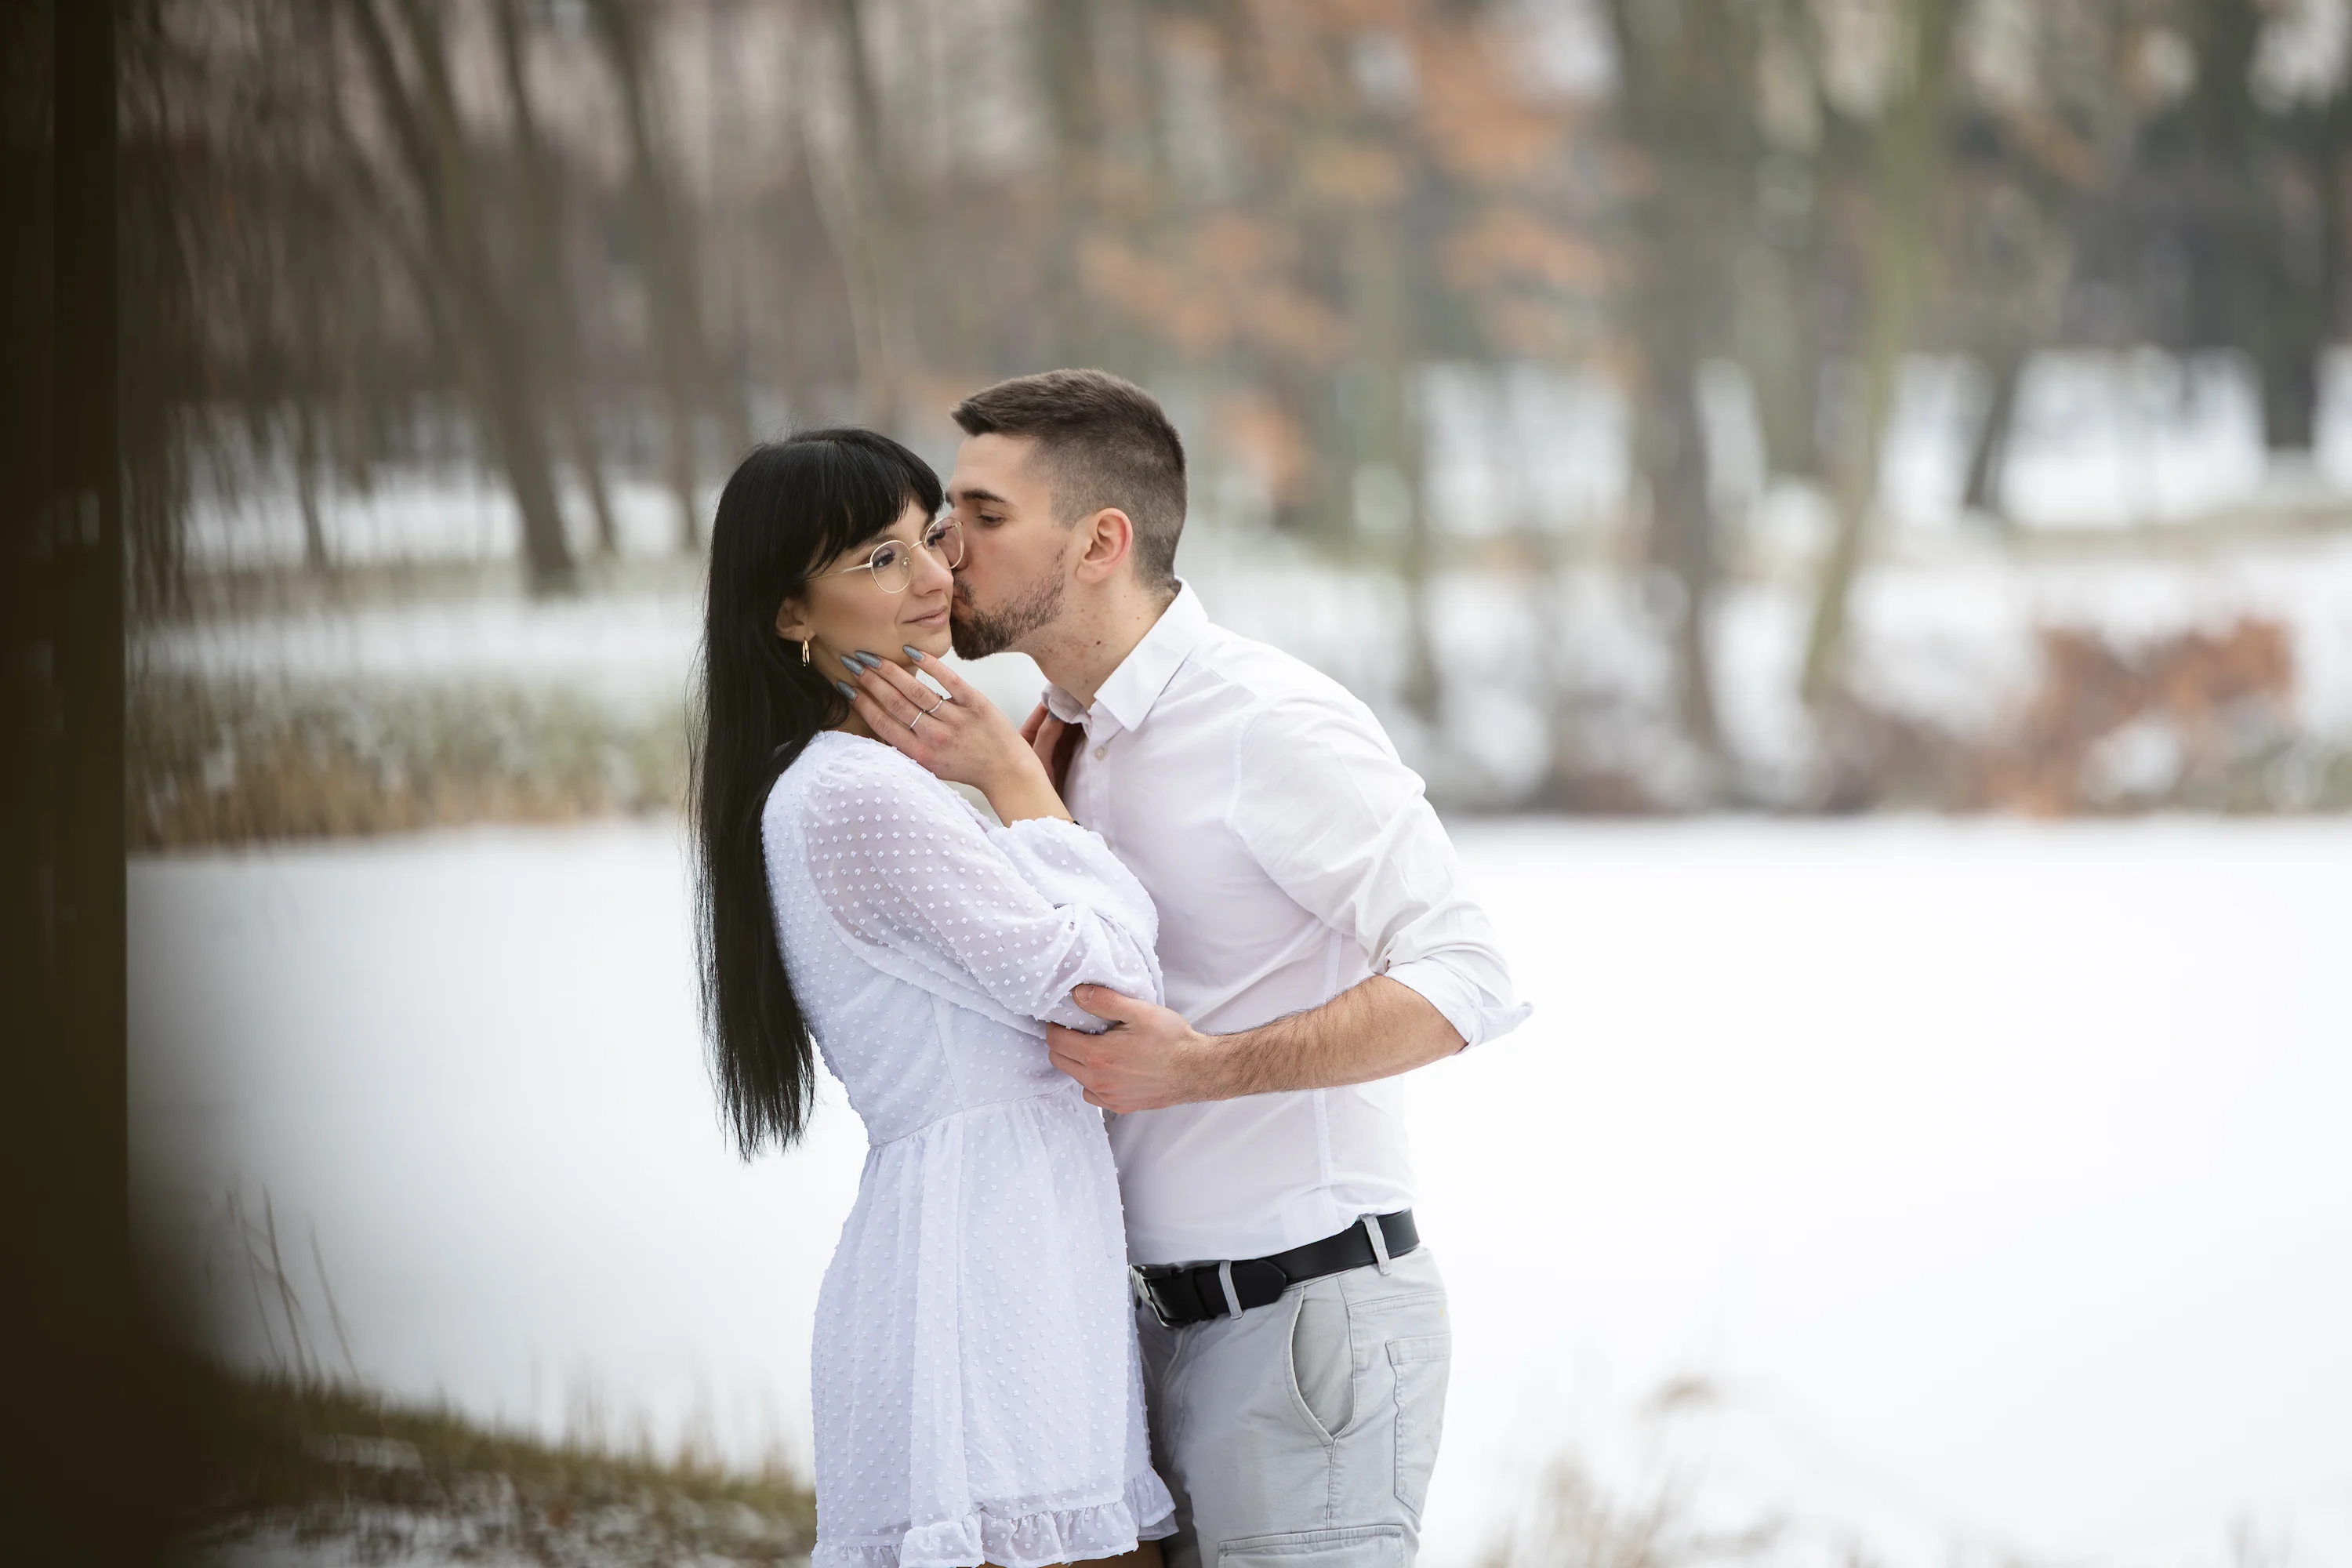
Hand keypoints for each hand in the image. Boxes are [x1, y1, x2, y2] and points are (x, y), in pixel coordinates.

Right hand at [838, 650, 1070, 823]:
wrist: (1006, 771)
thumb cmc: (967, 767)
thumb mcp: (932, 765)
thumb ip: (908, 746)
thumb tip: (879, 720)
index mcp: (921, 754)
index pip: (884, 724)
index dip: (862, 704)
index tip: (845, 686)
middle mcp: (936, 738)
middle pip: (895, 704)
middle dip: (870, 681)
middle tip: (853, 662)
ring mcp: (957, 720)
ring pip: (916, 691)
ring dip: (891, 671)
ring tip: (873, 656)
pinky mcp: (977, 704)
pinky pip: (950, 681)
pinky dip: (931, 665)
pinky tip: (912, 651)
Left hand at [1019, 702, 1084, 793]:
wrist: (1043, 812)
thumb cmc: (1030, 787)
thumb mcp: (1038, 758)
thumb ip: (1047, 736)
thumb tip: (1055, 714)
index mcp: (1023, 741)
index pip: (1038, 717)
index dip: (1049, 704)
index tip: (1060, 693)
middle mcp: (1038, 744)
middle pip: (1053, 721)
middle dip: (1064, 710)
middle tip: (1076, 697)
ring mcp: (1053, 751)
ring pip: (1065, 729)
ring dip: (1074, 719)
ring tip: (1083, 706)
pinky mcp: (1066, 759)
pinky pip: (1073, 740)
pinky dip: (1080, 731)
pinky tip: (1087, 722)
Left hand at [1046, 985, 1217, 1112]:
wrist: (1197, 1070)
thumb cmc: (1171, 1040)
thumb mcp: (1139, 1011)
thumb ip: (1104, 1001)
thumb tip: (1077, 994)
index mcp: (1098, 1056)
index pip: (1055, 1041)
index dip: (1055, 1026)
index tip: (1064, 1018)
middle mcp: (1098, 1081)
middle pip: (1059, 1060)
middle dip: (1062, 1043)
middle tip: (1079, 1030)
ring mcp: (1108, 1097)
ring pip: (1076, 1078)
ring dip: (1078, 1062)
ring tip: (1097, 1047)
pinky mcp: (1119, 1106)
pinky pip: (1093, 1094)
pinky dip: (1093, 1080)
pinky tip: (1110, 1068)